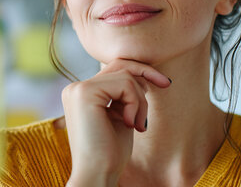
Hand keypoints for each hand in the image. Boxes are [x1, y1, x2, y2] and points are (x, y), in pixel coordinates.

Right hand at [62, 59, 171, 185]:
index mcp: (81, 93)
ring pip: (126, 76)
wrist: (97, 174)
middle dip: (146, 75)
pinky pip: (125, 84)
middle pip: (120, 65)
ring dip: (140, 101)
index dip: (141, 72)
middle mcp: (75, 88)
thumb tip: (142, 76)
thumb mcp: (121, 117)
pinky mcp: (85, 93)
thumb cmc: (110, 153)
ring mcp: (78, 89)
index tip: (165, 83)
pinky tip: (130, 124)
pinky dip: (135, 104)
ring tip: (137, 124)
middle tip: (164, 88)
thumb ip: (125, 96)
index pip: (114, 69)